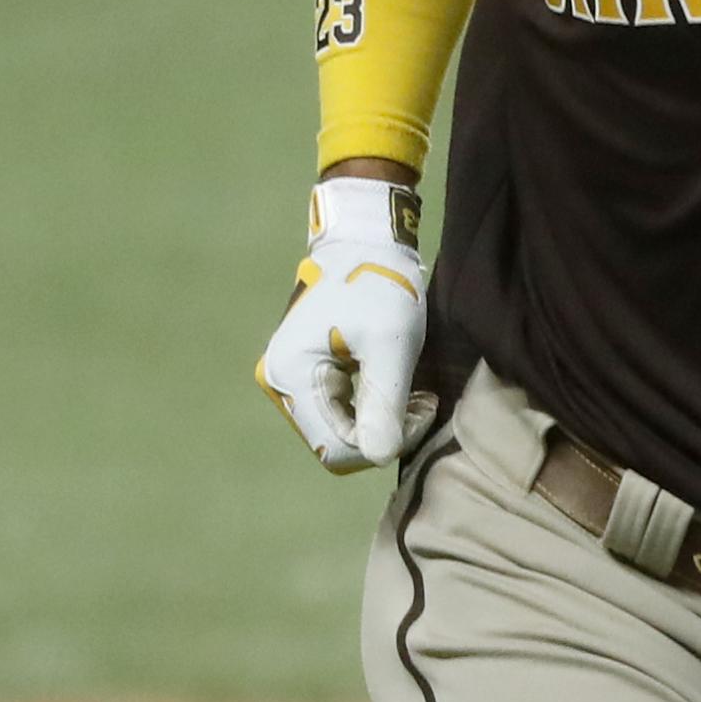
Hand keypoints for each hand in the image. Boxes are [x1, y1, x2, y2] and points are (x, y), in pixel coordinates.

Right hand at [255, 178, 440, 473]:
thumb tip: (380, 459)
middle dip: (383, 432)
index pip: (337, 449)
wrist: (365, 242)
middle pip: (335, 444)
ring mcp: (289, 380)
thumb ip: (383, 402)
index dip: (384, 442)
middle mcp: (279, 385)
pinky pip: (338, 414)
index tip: (420, 408)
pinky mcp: (305, 375)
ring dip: (379, 421)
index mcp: (291, 377)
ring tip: (412, 392)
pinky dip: (370, 408)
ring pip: (339, 432)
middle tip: (421, 400)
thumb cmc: (380, 285)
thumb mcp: (391, 342)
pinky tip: (396, 386)